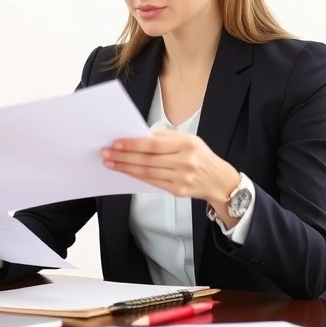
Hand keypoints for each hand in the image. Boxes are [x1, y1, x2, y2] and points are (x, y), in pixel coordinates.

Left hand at [101, 129, 240, 205]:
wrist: (219, 180)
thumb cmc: (200, 156)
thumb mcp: (188, 139)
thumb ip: (165, 138)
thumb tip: (138, 136)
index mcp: (187, 144)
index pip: (153, 144)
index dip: (133, 144)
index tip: (116, 142)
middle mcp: (185, 161)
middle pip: (147, 159)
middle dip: (124, 156)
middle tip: (106, 153)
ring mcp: (181, 178)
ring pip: (147, 172)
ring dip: (126, 167)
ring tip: (111, 162)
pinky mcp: (177, 190)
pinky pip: (152, 182)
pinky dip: (136, 176)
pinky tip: (126, 171)